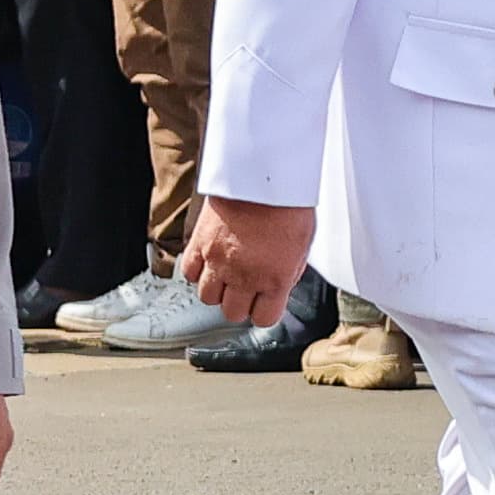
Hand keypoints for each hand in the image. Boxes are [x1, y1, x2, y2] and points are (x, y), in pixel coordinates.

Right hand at [179, 194, 316, 330]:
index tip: (264, 303)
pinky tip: (210, 260)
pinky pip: (190, 273)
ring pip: (207, 298)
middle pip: (232, 313)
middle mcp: (244, 277)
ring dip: (218, 289)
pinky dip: (198, 271)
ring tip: (227, 273)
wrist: (265, 176)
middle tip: (245, 287)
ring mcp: (218, 262)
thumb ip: (289, 272)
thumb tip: (280, 287)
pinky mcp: (199, 245)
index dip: (264, 311)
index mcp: (275, 280)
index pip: (264, 318)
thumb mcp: (304, 244)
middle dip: (240, 303)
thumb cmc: (289, 204)